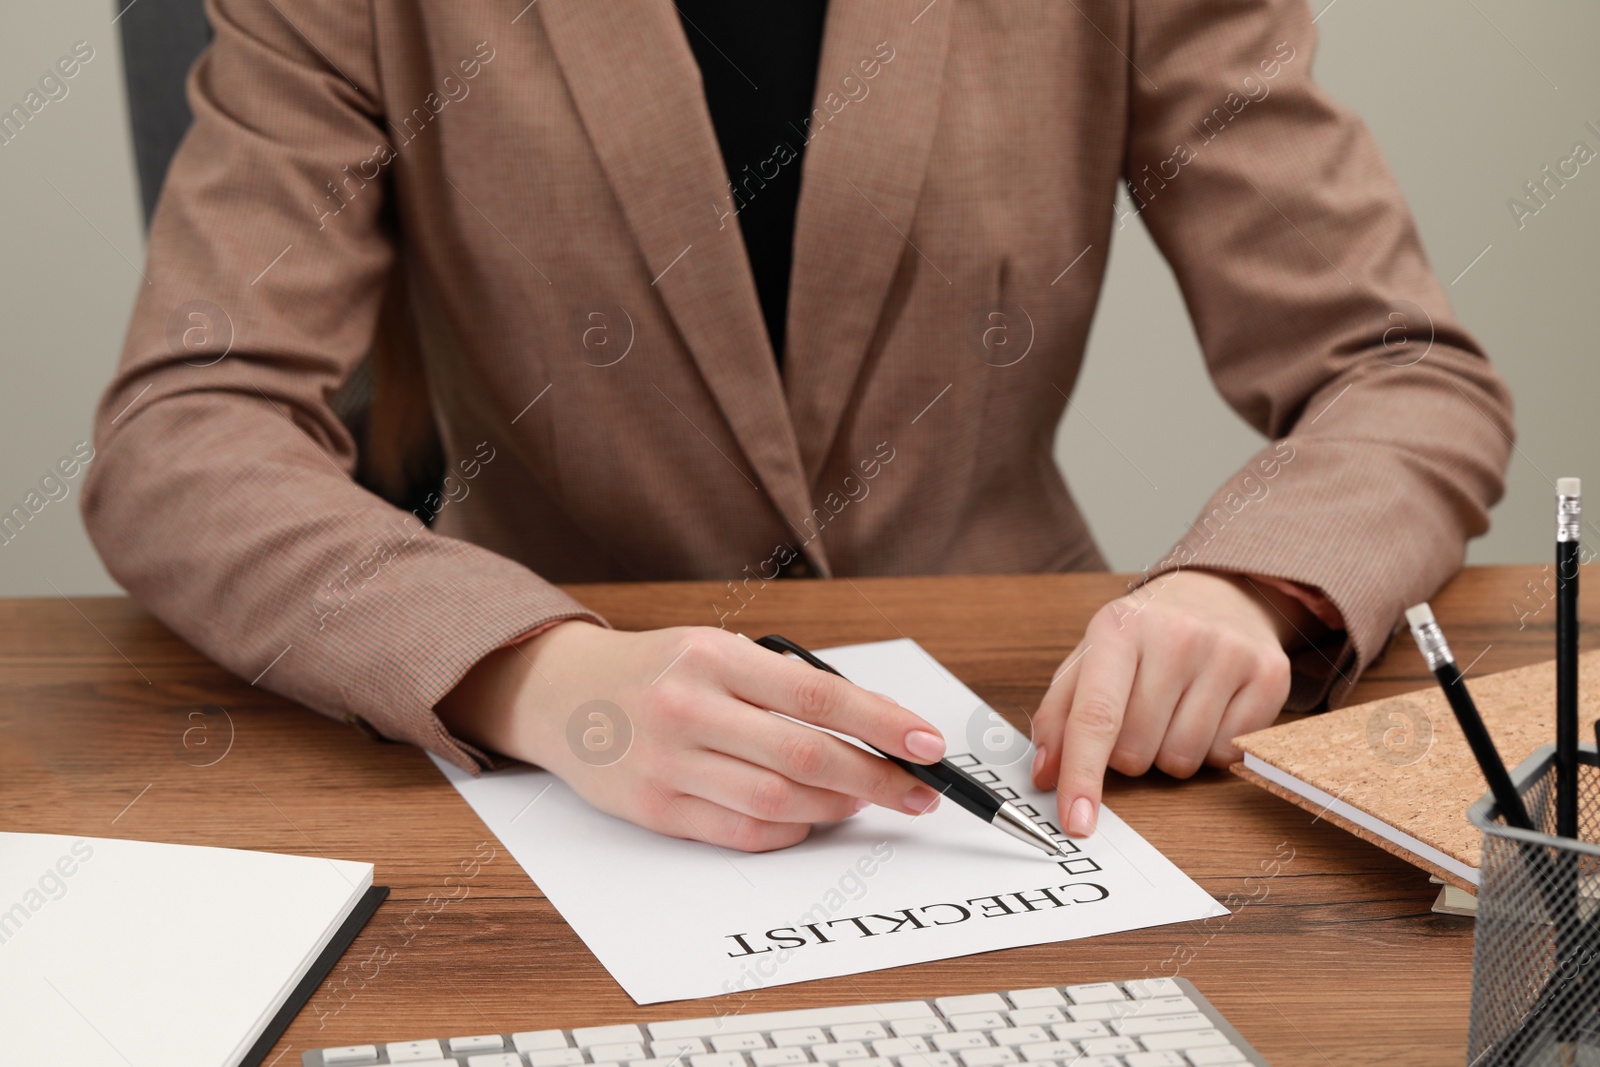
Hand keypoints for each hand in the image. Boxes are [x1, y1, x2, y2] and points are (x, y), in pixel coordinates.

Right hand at [437, 622, 947, 850]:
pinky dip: (788, 831)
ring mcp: (667, 763)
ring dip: (837, 808)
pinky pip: (740, 833)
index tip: (928, 744)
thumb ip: (782, 686)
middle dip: (876, 778)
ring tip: (864, 801)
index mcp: (712, 656)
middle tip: (918, 791)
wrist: (561, 695)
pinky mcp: (653, 809)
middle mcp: (687, 707)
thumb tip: (872, 729)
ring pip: (778, 802)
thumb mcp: (715, 651)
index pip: (817, 694)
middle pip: (805, 756)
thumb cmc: (657, 671)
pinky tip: (808, 818)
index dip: (882, 722)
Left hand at [1029, 570, 1301, 837]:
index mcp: (1119, 629)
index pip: (1095, 717)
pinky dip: (1210, 749)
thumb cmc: (1144, 637)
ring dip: (1168, 754)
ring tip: (1174, 710)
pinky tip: (1208, 710)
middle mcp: (1176, 637)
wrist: (1218, 594)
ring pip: (1181, 762)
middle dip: (1127, 754)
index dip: (1082, 776)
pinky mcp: (1269, 676)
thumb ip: (1058, 716)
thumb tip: (1045, 775)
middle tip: (1137, 716)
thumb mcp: (1091, 659)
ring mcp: (1227, 654)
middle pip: (1136, 752)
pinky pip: (1226, 758)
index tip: (1076, 822)